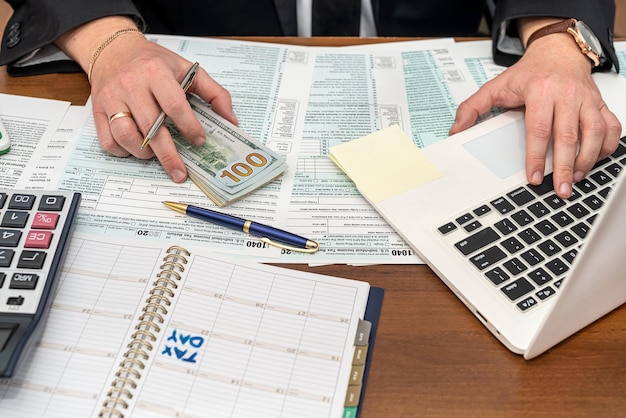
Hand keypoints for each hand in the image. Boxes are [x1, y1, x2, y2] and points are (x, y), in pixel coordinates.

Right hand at [55, 17, 237, 182]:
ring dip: (144, 153)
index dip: (189, 126)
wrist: (113, 49)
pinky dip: (123, 151)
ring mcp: (112, 99)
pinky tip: (136, 148)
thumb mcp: (187, 69)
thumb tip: (231, 120)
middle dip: (168, 154)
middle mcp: (131, 85)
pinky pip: (108, 141)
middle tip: (180, 173)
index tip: (199, 141)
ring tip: (156, 154)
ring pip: (126, 136)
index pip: (174, 104)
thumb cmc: (153, 62)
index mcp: (156, 73)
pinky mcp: (97, 110)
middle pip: (151, 127)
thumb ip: (214, 93)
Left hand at [450, 34, 621, 197]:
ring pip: (595, 132)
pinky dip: (608, 146)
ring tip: (577, 178)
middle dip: (566, 166)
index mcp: (540, 91)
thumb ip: (472, 107)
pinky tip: (596, 160)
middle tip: (561, 189)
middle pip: (568, 135)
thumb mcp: (496, 86)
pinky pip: (612, 126)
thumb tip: (456, 129)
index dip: (537, 156)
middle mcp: (566, 94)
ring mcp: (586, 99)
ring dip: (587, 159)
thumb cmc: (530, 72)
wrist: (557, 51)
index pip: (539, 129)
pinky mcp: (600, 103)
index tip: (535, 177)